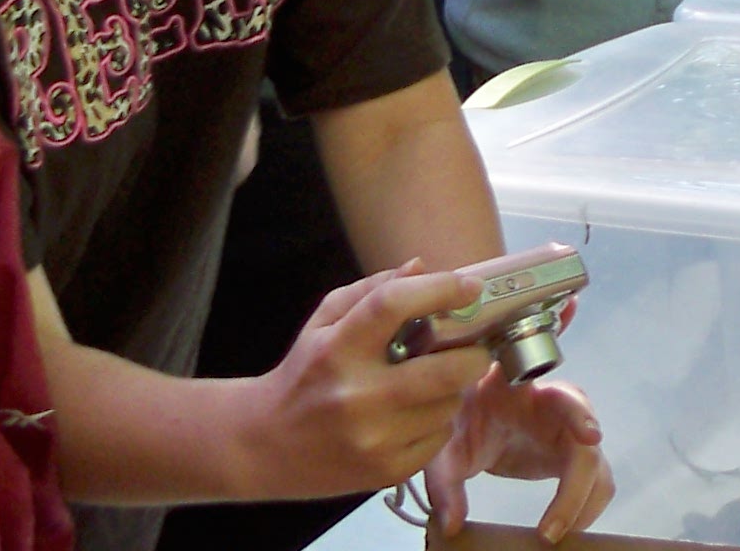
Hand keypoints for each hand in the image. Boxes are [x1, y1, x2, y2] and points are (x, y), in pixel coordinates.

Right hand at [248, 265, 500, 497]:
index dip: (440, 290)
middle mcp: (357, 395)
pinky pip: (438, 439)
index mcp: (338, 349)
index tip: (471, 287)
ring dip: (453, 390)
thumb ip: (372, 291)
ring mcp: (373, 439)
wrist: (262, 446)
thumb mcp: (323, 323)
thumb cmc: (302, 374)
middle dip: (474, 354)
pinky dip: (438, 423)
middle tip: (476, 347)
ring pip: (448, 406)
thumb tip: (422, 267)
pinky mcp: (385, 472)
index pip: (394, 305)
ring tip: (435, 383)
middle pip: (444, 370)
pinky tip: (417, 415)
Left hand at [427, 373, 612, 544]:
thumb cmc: (460, 420)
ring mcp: (570, 430)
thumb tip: (453, 525)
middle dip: (576, 488)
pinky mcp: (571, 452)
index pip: (558, 395)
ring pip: (596, 466)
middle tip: (551, 531)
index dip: (579, 414)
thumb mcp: (443, 450)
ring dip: (585, 502)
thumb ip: (445, 484)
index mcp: (523, 392)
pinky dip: (584, 506)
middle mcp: (558, 406)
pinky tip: (564, 527)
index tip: (590, 437)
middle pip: (586, 444)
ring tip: (556, 534)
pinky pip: (593, 480)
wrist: (470, 416)